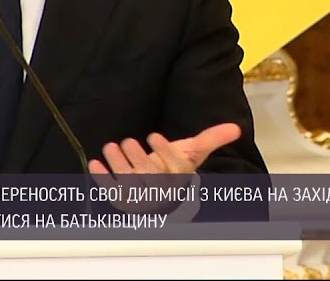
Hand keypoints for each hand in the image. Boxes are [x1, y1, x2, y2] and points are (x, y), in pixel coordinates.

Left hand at [87, 123, 239, 213]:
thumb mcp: (193, 153)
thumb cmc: (176, 170)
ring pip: (130, 183)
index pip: (174, 168)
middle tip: (129, 142)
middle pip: (150, 176)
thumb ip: (211, 139)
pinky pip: (111, 191)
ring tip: (111, 147)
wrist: (163, 194)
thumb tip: (235, 128)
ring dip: (118, 165)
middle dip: (138, 158)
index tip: (154, 135)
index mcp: (179, 179)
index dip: (164, 151)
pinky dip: (101, 179)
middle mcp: (161, 191)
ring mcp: (141, 197)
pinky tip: (94, 164)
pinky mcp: (123, 200)